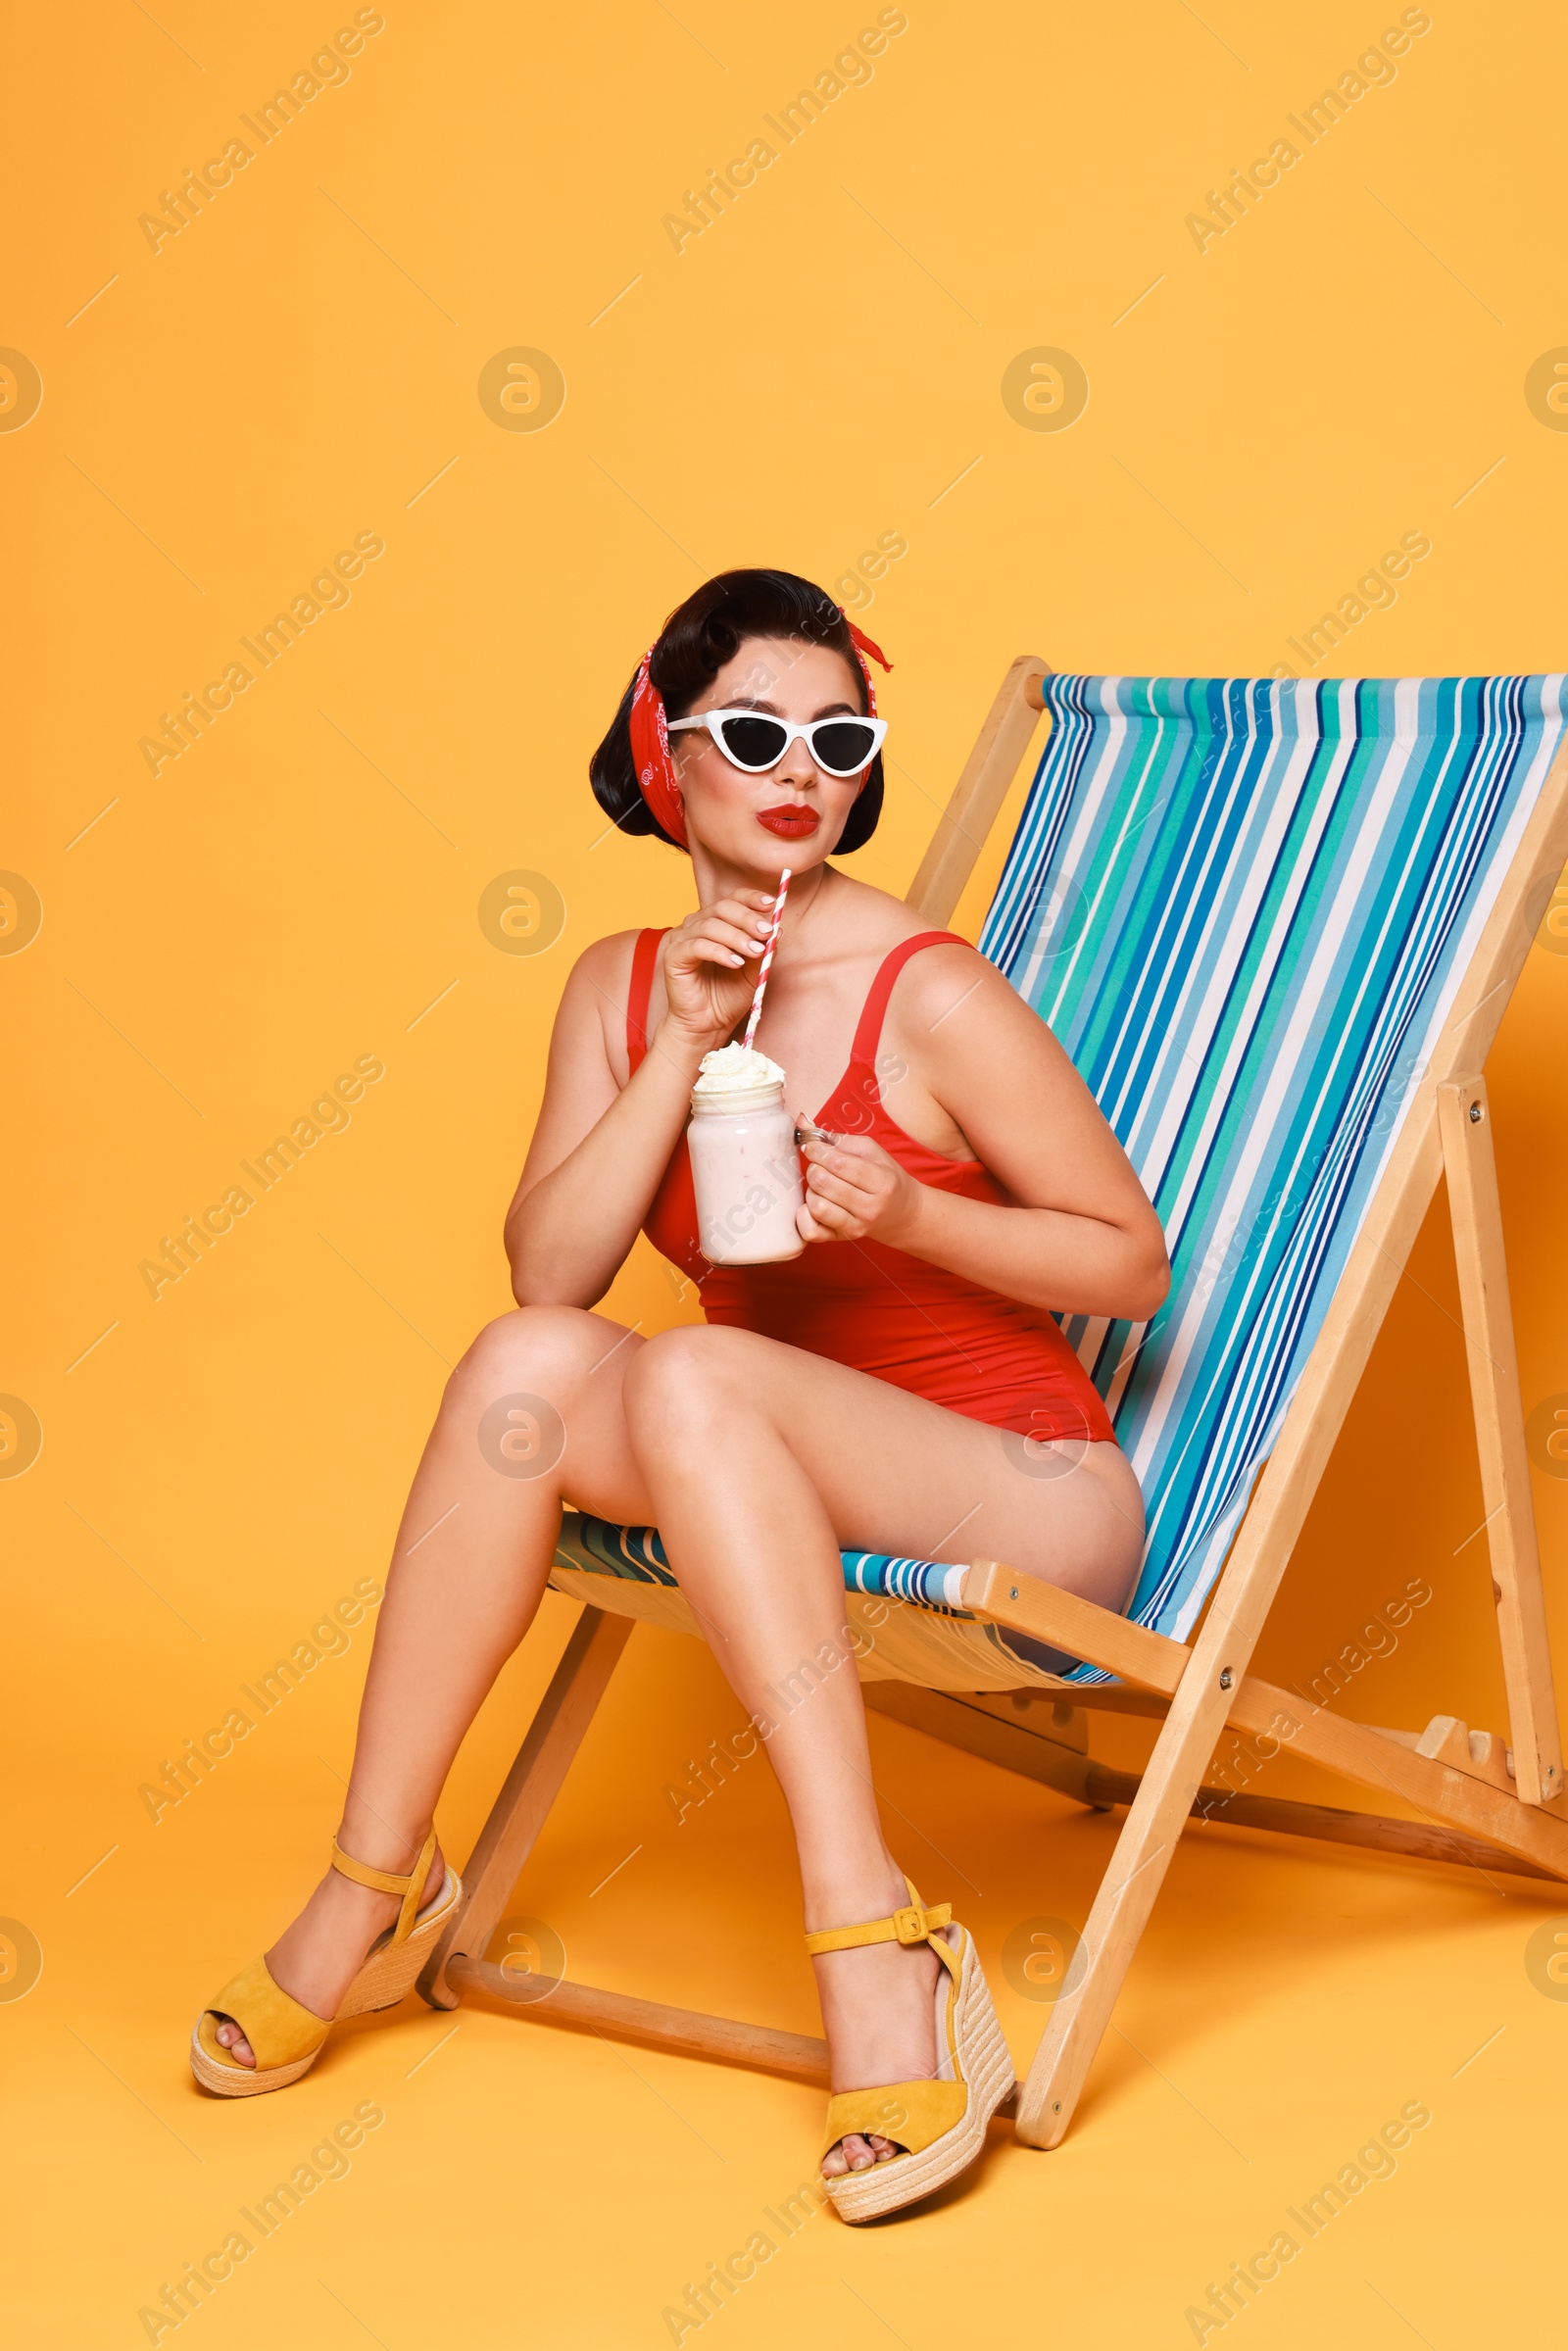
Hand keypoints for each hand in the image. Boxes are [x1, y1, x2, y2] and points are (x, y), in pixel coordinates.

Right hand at [658, 893, 776, 1052]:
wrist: (707, 1025)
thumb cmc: (728, 997)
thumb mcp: (755, 971)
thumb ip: (764, 949)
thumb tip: (778, 929)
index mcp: (717, 923)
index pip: (733, 900)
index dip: (752, 898)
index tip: (772, 905)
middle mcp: (698, 925)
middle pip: (722, 907)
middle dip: (748, 918)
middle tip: (767, 932)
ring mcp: (683, 939)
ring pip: (710, 925)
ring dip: (737, 937)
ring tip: (755, 951)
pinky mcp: (674, 956)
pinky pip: (696, 946)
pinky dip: (719, 951)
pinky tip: (735, 963)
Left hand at [797, 1130, 918, 1246]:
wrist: (902, 1214)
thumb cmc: (885, 1178)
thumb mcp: (870, 1152)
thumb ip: (836, 1138)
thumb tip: (802, 1122)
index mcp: (881, 1182)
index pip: (838, 1163)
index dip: (818, 1150)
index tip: (813, 1146)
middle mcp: (870, 1208)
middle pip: (823, 1183)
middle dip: (814, 1168)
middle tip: (820, 1165)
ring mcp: (855, 1227)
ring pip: (816, 1206)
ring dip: (811, 1190)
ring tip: (821, 1186)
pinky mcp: (841, 1239)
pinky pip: (810, 1232)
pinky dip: (804, 1216)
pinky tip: (813, 1205)